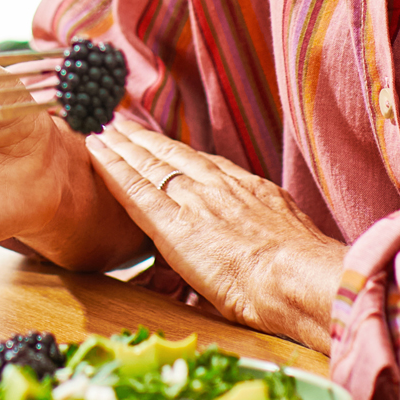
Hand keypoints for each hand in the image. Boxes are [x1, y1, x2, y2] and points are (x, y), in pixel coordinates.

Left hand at [86, 117, 345, 351]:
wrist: (297, 276)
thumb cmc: (302, 274)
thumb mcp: (289, 241)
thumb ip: (267, 237)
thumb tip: (262, 248)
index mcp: (248, 189)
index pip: (203, 165)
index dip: (179, 153)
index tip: (164, 145)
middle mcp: (219, 186)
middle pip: (173, 154)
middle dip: (146, 139)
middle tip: (123, 122)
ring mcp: (195, 200)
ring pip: (149, 164)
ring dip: (123, 145)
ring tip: (104, 129)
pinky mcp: (172, 224)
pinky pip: (135, 189)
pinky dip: (113, 168)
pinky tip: (97, 152)